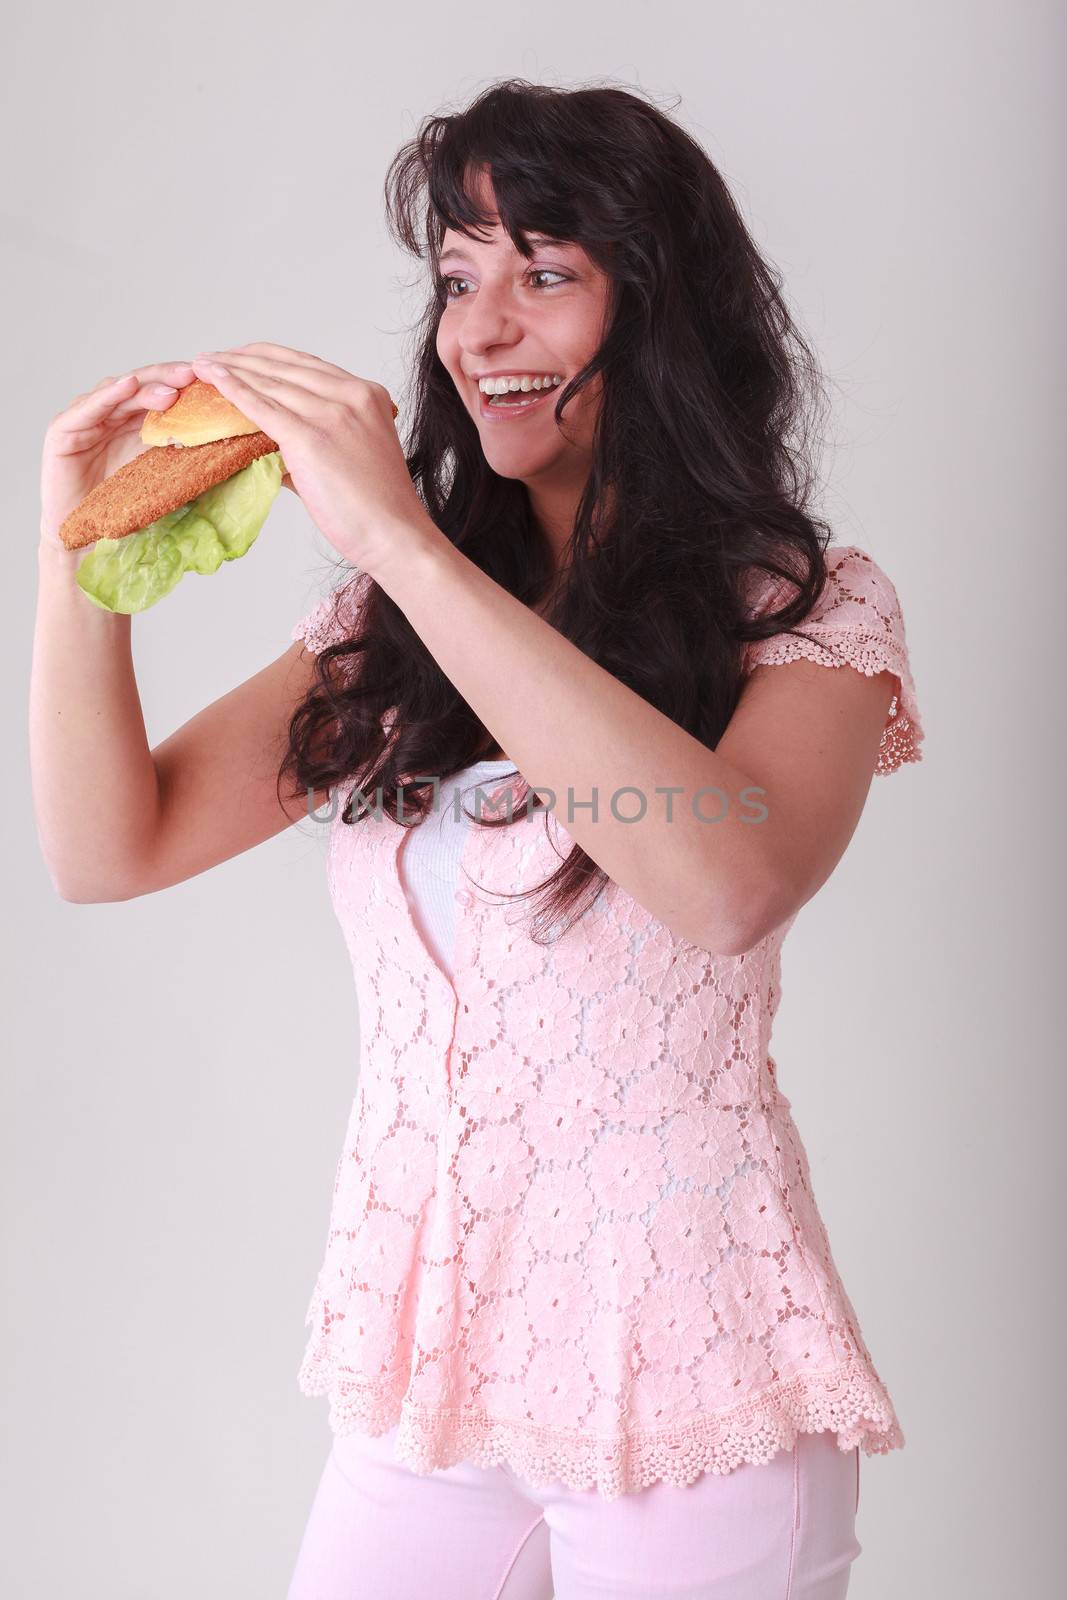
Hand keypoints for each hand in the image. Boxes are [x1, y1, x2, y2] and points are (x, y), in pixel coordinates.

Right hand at [40, 361, 196, 552]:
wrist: (86, 538)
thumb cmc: (123, 510)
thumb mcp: (163, 479)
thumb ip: (187, 459)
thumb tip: (232, 448)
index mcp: (134, 424)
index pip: (160, 395)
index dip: (183, 386)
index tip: (212, 381)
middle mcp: (110, 416)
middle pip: (141, 386)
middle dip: (168, 378)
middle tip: (193, 373)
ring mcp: (85, 419)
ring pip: (117, 393)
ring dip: (145, 387)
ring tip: (171, 389)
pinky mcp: (62, 430)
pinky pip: (87, 408)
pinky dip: (108, 395)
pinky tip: (128, 386)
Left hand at [189, 343, 439, 574]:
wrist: (396, 535)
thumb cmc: (379, 510)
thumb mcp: (355, 457)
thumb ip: (315, 444)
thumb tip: (272, 449)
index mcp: (367, 395)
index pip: (308, 364)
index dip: (269, 358)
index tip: (241, 357)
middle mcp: (351, 395)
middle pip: (285, 366)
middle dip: (242, 358)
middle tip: (211, 357)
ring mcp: (332, 413)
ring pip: (270, 381)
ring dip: (230, 370)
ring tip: (201, 365)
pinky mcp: (310, 437)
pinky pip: (263, 406)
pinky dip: (234, 389)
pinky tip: (213, 380)